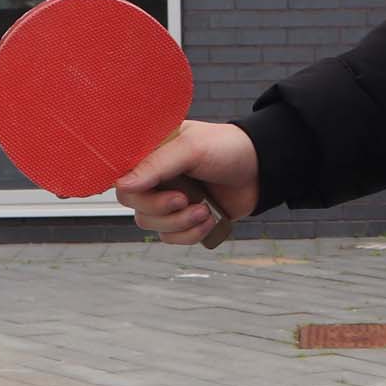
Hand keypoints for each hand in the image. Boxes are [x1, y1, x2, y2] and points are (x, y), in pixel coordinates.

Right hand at [114, 120, 258, 243]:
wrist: (263, 169)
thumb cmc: (228, 148)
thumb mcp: (192, 149)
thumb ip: (156, 165)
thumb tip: (123, 184)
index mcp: (152, 153)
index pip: (123, 177)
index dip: (135, 190)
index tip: (153, 190)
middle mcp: (156, 177)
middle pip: (135, 205)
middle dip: (161, 208)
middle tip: (184, 199)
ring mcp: (170, 199)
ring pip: (151, 224)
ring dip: (179, 222)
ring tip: (204, 209)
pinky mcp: (185, 219)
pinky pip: (171, 237)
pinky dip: (190, 234)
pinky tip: (209, 218)